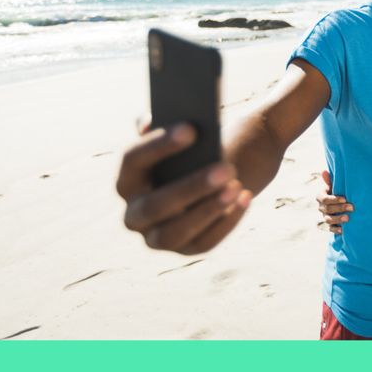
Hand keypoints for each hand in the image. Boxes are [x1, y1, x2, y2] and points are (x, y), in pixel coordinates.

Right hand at [116, 122, 252, 254]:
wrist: (213, 177)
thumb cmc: (192, 152)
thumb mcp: (180, 134)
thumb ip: (165, 121)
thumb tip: (149, 121)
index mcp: (126, 179)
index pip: (131, 161)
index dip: (158, 146)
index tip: (192, 129)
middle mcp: (133, 214)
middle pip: (155, 205)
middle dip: (190, 187)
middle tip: (226, 168)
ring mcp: (156, 238)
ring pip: (176, 232)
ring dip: (208, 210)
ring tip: (236, 186)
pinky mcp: (185, 250)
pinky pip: (204, 242)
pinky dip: (227, 221)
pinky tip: (246, 198)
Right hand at [317, 169, 352, 233]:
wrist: (342, 202)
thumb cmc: (339, 191)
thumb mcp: (335, 186)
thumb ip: (330, 180)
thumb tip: (324, 171)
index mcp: (321, 196)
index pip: (324, 199)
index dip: (334, 199)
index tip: (344, 198)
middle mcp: (321, 207)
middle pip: (327, 209)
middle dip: (339, 208)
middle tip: (352, 207)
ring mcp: (325, 217)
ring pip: (328, 220)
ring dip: (338, 219)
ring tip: (348, 218)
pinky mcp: (330, 225)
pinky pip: (331, 229)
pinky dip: (336, 230)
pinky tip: (343, 230)